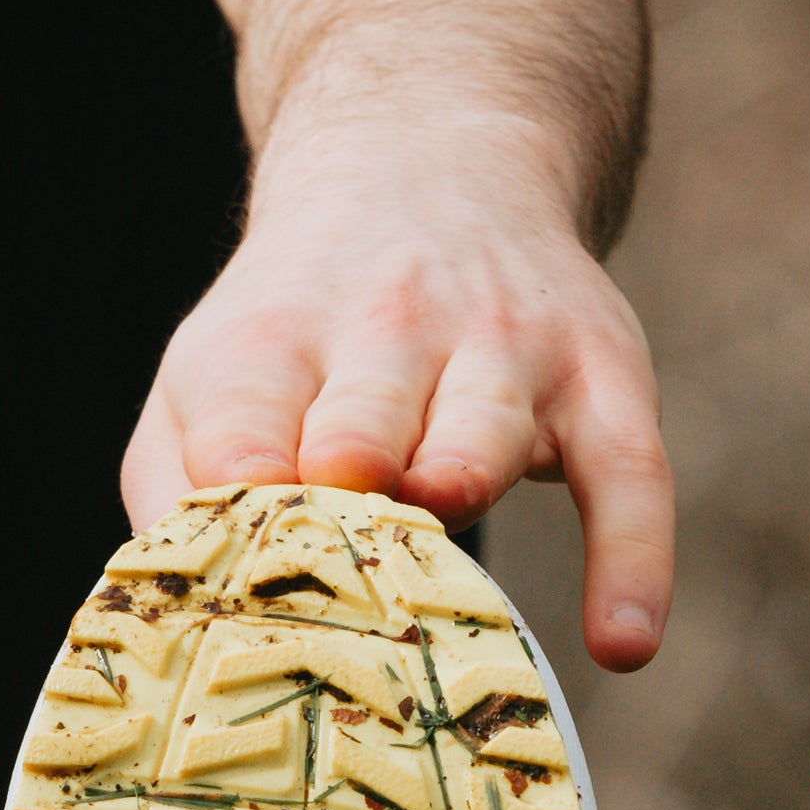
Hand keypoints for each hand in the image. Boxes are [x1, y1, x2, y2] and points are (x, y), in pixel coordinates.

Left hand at [122, 128, 672, 669]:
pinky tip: (623, 644)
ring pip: (487, 429)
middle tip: (337, 519)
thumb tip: (182, 607)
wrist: (430, 165)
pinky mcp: (600, 376)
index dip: (242, 471)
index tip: (237, 526)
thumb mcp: (209, 369)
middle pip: (365, 418)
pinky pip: (629, 472)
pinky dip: (634, 557)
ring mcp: (505, 349)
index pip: (245, 414)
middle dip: (354, 466)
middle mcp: (389, 331)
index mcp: (273, 341)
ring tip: (454, 566)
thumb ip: (175, 480)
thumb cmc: (300, 325)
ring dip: (464, 480)